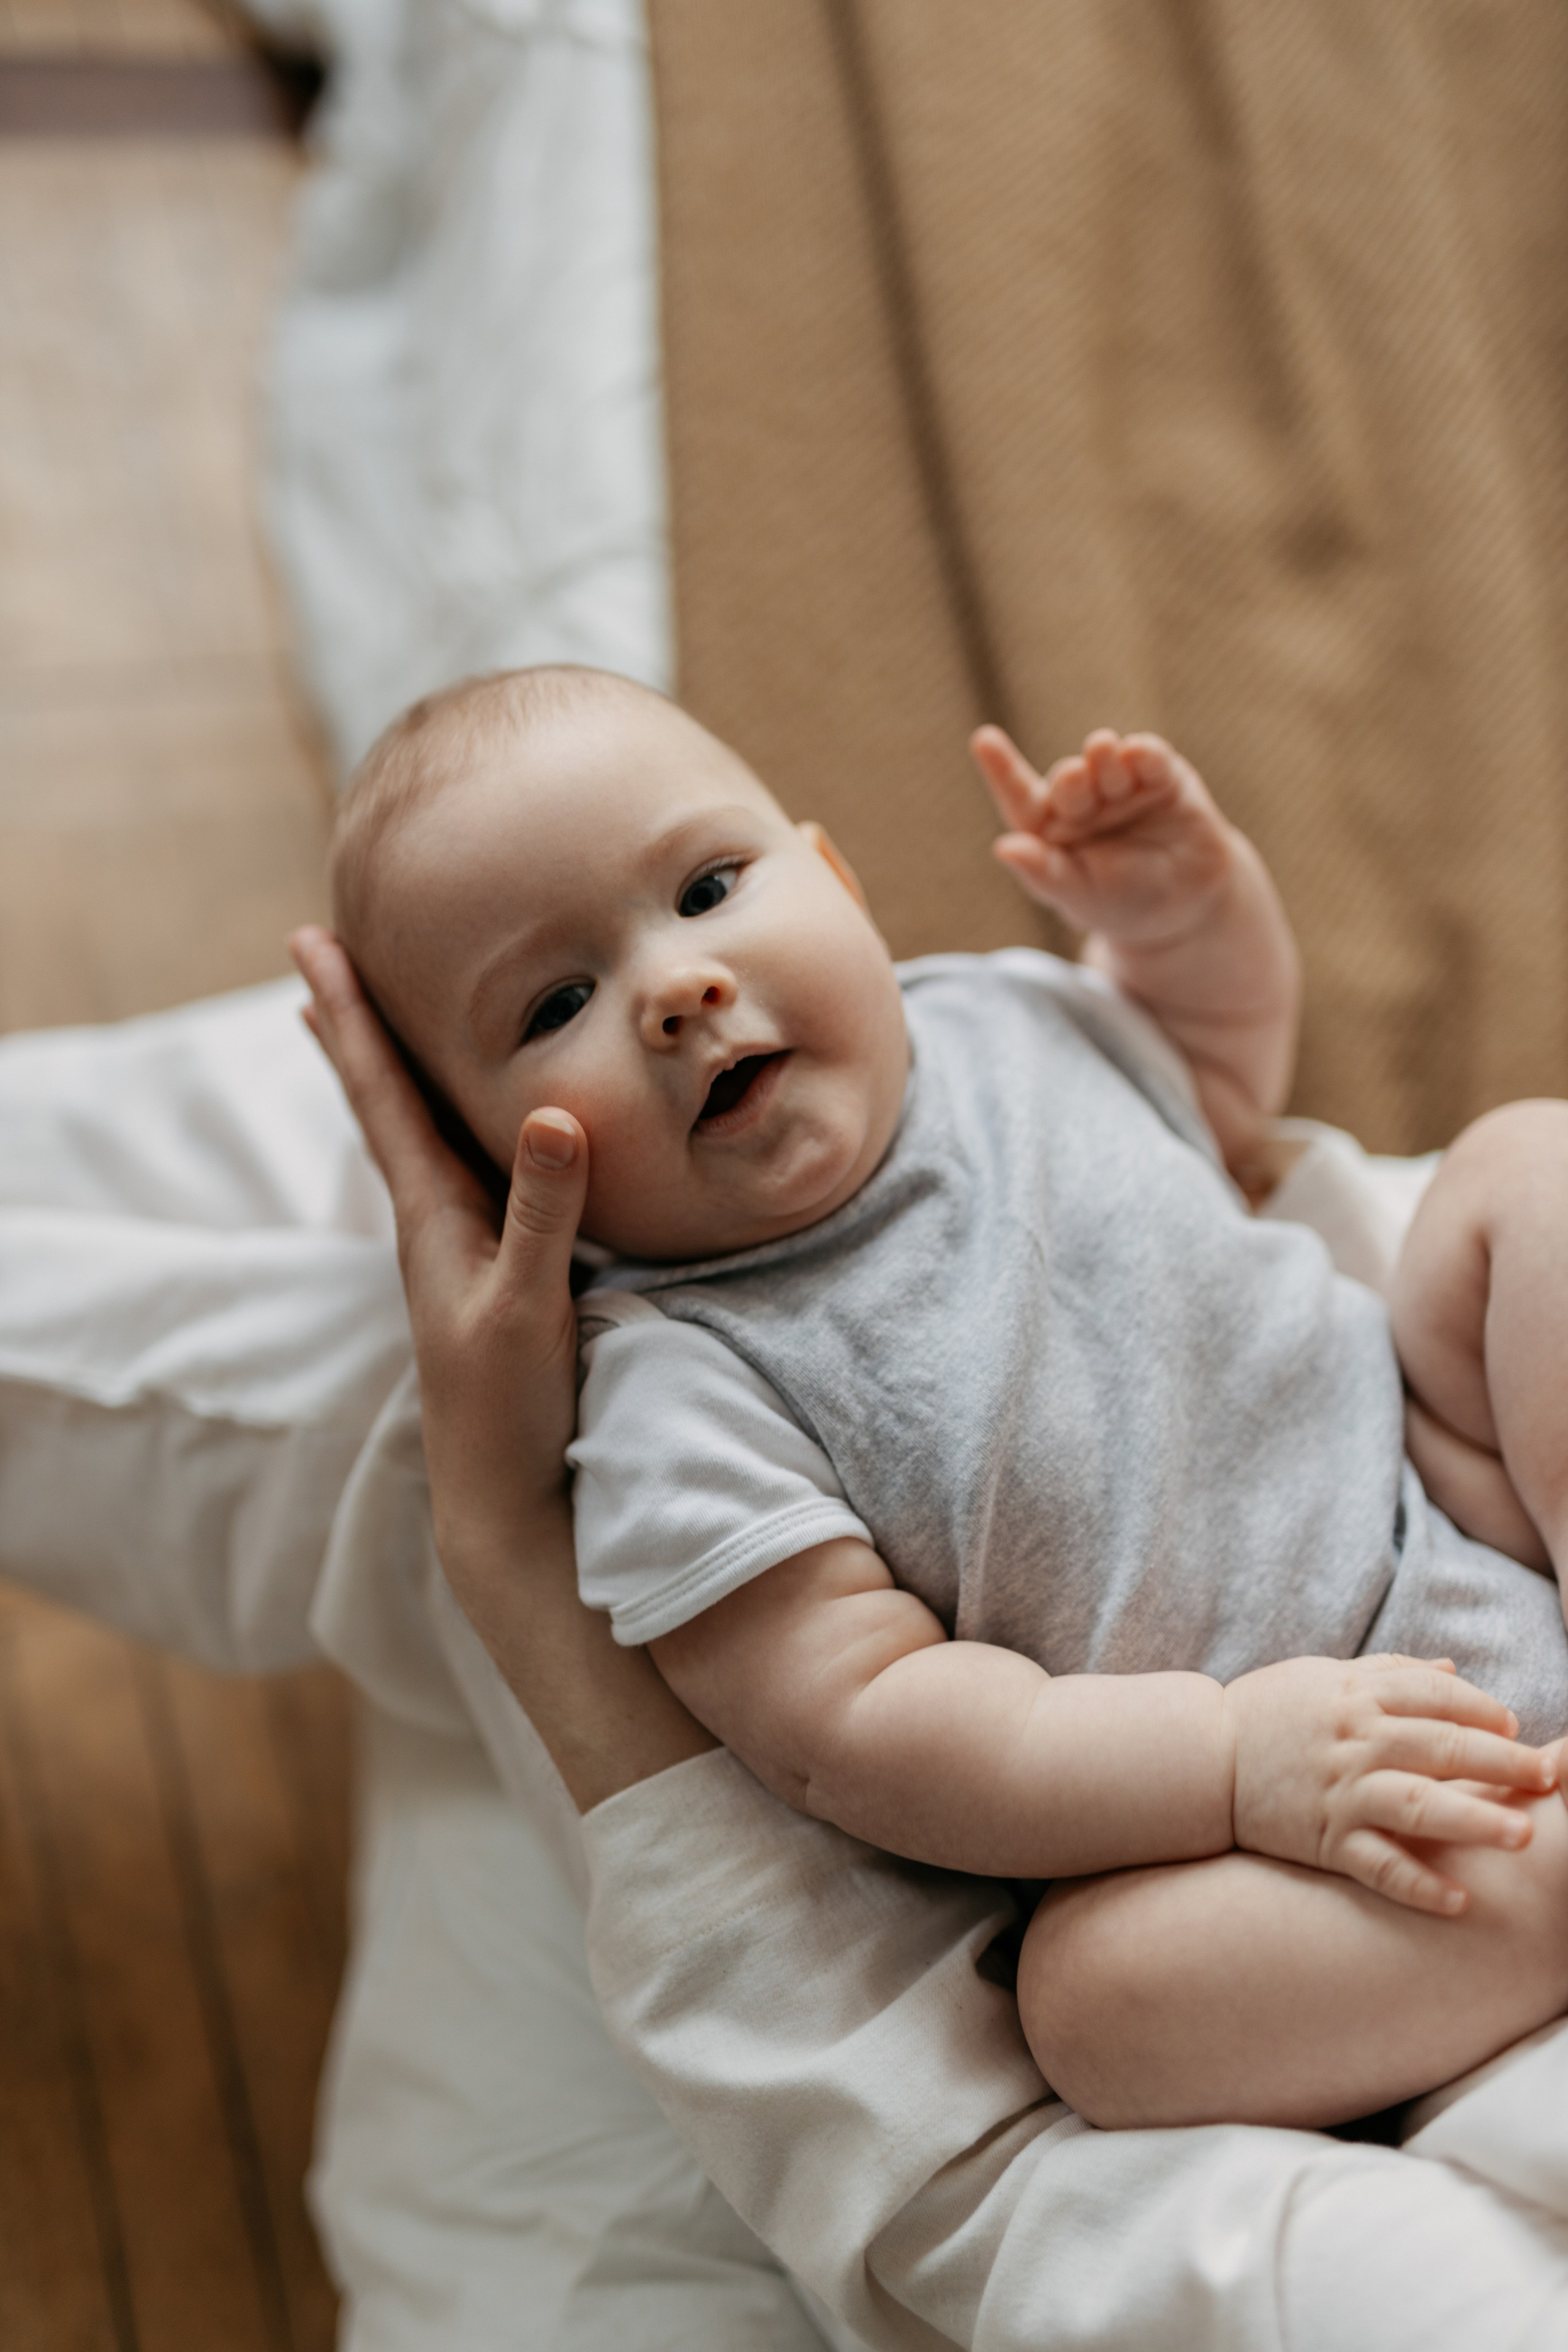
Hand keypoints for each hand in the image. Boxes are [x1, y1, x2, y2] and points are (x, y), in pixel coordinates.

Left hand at [288, 926, 586, 1550]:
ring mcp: (455, 1243)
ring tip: (356, 1016)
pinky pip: (454, 1164)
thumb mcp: (530, 1306)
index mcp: (432, 1214)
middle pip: (381, 1097)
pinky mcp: (489, 1265)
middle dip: (353, 1022)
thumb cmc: (507, 1408)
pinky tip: (451, 1120)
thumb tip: (554, 1113)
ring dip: (387, 1066)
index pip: (381, 1093)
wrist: (502, 1495)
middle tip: (317, 950)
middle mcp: (432, 1218)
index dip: (349, 1016)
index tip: (311, 944)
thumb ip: (544, 1213)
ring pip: (413, 1128)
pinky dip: (438, 1119)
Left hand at [971, 724, 1234, 947]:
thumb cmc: (1122, 904)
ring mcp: (1121, 786)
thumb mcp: (1081, 896)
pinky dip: (1143, 753)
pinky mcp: (1161, 776)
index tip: (983, 739)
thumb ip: (1044, 872)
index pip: (1021, 799)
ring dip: (1104, 761)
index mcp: (1050, 832)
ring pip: (1105, 760)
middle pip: (1068, 780)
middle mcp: (1082, 803)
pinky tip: (1138, 754)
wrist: (1187, 905)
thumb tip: (1003, 847)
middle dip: (1071, 779)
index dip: (1002, 770)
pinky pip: (1149, 756)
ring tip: (1107, 758)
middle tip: (1077, 777)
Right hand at [1223, 1653, 1557, 1915]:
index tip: (1517, 1730)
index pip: (1436, 1696)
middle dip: (1503, 1763)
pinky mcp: (1325, 1839)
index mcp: (1357, 1695)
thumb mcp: (1325, 1678)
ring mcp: (1341, 1792)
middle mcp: (1355, 1741)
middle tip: (1550, 1778)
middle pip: (1442, 1747)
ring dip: (1474, 1819)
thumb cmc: (1269, 1713)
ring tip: (1524, 1835)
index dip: (1482, 1710)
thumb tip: (1454, 1669)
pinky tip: (1460, 1902)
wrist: (1199, 1758)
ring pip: (1419, 1804)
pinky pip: (1378, 1865)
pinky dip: (1418, 1884)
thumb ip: (1391, 1673)